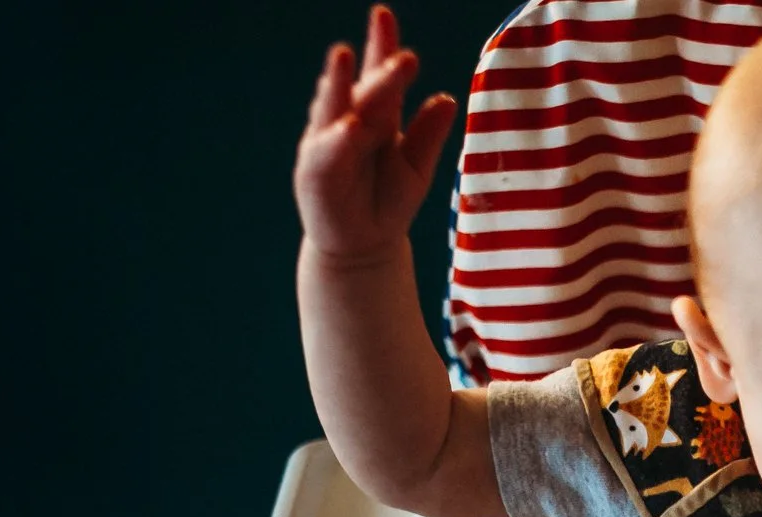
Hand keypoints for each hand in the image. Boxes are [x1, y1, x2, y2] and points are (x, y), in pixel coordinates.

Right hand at [294, 5, 459, 262]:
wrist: (362, 249)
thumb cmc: (387, 202)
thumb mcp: (416, 167)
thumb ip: (428, 135)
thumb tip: (446, 99)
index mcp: (375, 114)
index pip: (378, 73)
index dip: (381, 45)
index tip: (383, 15)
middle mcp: (348, 121)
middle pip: (362, 87)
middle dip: (375, 66)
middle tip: (398, 52)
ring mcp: (327, 143)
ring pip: (337, 108)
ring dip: (341, 83)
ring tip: (345, 55)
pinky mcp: (314, 171)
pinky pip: (327, 151)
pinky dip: (338, 139)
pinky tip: (349, 126)